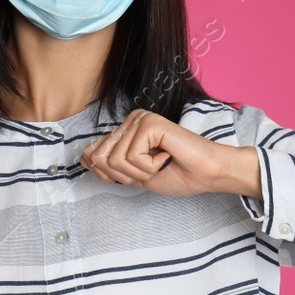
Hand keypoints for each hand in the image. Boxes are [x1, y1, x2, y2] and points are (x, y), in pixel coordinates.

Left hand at [79, 109, 256, 197]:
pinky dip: (149, 166)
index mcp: (126, 130)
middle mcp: (131, 120)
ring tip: (162, 162)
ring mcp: (141, 120)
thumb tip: (86, 157)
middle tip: (153, 168)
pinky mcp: (150, 124)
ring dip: (140, 171)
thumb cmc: (180, 174)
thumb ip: (112, 165)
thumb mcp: (135, 175)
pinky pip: (132, 156)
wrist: (208, 174)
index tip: (137, 174)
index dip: (108, 174)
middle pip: (100, 158)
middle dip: (125, 174)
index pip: (91, 154)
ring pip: (115, 159)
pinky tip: (167, 157)